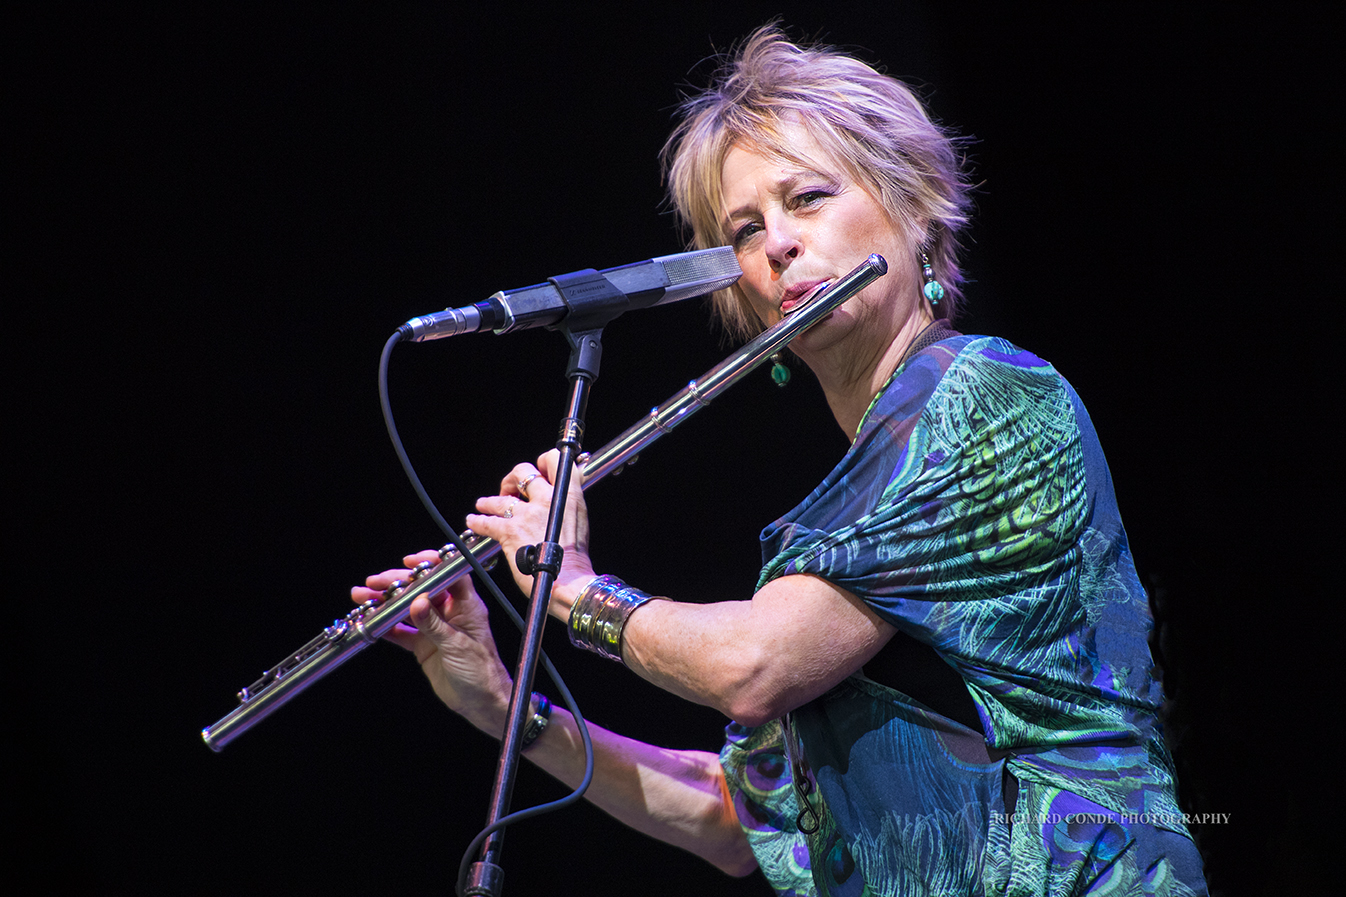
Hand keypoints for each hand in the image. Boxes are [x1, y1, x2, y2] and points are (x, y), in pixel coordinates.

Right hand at [352, 550, 512, 734]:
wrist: (481, 702)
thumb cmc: (482, 672)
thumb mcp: (457, 646)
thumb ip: (434, 625)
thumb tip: (416, 602)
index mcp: (466, 606)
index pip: (448, 575)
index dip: (430, 564)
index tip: (409, 562)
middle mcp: (450, 613)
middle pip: (421, 590)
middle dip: (397, 584)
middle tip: (375, 583)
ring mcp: (435, 628)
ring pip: (407, 609)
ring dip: (385, 603)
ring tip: (363, 597)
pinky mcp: (424, 645)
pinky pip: (402, 632)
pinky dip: (386, 627)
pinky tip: (370, 621)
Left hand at [465, 450, 596, 619]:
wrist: (569, 582)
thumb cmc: (575, 559)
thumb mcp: (579, 521)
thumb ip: (566, 505)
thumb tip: (556, 500)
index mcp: (568, 494)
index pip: (554, 460)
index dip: (542, 463)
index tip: (537, 472)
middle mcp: (547, 499)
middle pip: (523, 471)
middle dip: (512, 479)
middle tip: (509, 490)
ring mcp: (527, 515)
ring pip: (500, 498)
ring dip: (489, 502)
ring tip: (484, 504)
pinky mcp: (510, 532)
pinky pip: (486, 521)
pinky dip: (477, 521)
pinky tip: (474, 522)